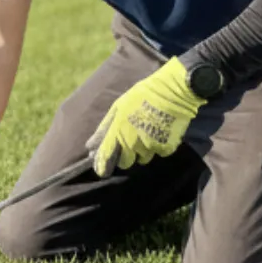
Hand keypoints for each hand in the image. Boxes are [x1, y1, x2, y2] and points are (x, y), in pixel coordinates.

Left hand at [85, 57, 206, 177]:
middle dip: (126, 156)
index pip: (106, 157)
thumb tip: (89, 146)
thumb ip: (104, 129)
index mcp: (118, 131)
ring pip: (142, 158)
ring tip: (148, 131)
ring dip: (143, 150)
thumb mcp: (118, 108)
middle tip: (131, 141)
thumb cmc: (142, 96)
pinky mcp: (165, 147)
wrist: (172, 91)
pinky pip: (158, 153)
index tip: (102, 171)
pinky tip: (160, 131)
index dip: (102, 166)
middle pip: (125, 163)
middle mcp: (132, 142)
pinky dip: (159, 145)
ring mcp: (149, 146)